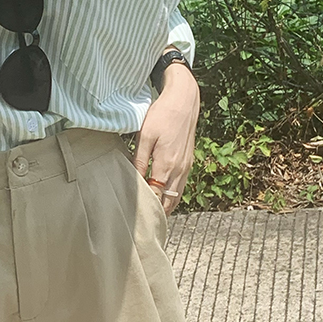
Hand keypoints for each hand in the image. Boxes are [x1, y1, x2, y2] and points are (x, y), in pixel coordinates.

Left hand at [133, 63, 199, 214]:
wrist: (185, 101)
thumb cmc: (162, 115)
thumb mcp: (145, 135)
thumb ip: (139, 159)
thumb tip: (133, 180)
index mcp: (166, 164)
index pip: (156, 195)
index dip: (146, 206)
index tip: (133, 214)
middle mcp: (179, 169)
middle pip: (169, 201)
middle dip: (157, 212)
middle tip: (141, 221)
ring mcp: (186, 167)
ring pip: (177, 196)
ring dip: (166, 206)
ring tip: (151, 214)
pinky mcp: (189, 163)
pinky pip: (181, 186)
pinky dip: (172, 195)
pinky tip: (162, 196)